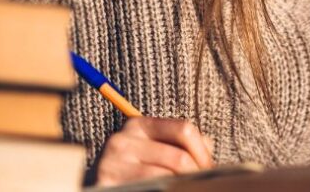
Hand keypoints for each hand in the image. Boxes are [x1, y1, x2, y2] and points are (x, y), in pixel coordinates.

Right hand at [94, 116, 215, 185]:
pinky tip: (168, 191)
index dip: (203, 152)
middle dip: (196, 175)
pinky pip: (148, 188)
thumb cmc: (134, 171)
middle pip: (178, 158)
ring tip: (188, 188)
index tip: (210, 168)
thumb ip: (181, 145)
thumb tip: (208, 147)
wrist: (99, 191)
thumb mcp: (155, 150)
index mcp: (138, 125)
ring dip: (182, 187)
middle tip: (203, 185)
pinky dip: (165, 191)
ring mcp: (112, 164)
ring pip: (165, 178)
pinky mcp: (106, 184)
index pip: (184, 129)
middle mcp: (122, 140)